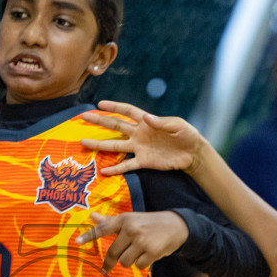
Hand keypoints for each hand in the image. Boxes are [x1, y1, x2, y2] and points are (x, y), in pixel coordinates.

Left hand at [74, 211, 189, 271]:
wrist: (176, 225)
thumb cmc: (148, 223)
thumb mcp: (130, 219)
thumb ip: (110, 222)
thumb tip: (91, 216)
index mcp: (124, 219)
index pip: (103, 228)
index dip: (89, 236)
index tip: (77, 242)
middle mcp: (131, 229)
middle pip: (113, 253)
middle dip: (110, 262)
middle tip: (106, 268)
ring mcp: (142, 240)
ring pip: (125, 262)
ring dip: (129, 261)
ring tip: (138, 252)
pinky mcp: (152, 251)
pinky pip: (139, 266)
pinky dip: (143, 264)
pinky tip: (149, 254)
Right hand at [78, 101, 205, 175]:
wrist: (193, 153)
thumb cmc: (186, 134)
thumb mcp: (177, 125)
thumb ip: (161, 122)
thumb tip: (145, 118)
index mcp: (146, 121)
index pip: (127, 111)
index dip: (114, 107)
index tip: (99, 104)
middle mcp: (139, 134)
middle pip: (116, 126)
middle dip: (100, 121)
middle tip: (83, 116)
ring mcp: (140, 148)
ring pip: (116, 145)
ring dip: (100, 145)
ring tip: (84, 143)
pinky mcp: (144, 162)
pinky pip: (127, 166)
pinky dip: (116, 169)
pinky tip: (103, 172)